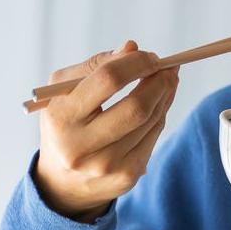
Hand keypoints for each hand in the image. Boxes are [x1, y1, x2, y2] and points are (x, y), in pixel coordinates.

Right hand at [34, 40, 178, 221]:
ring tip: (167, 80)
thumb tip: (132, 48)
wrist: (61, 181)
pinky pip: (154, 136)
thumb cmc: (65, 122)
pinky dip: (160, 115)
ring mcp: (106, 165)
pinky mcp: (126, 177)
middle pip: (137, 107)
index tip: (151, 56)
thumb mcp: (64, 90)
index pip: (108, 80)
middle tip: (168, 67)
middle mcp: (81, 146)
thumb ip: (96, 65)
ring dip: (165, 95)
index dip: (137, 63)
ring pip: (151, 120)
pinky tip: (158, 104)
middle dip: (160, 82)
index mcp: (62, 116)